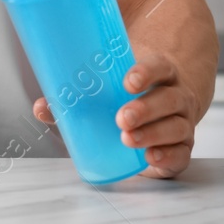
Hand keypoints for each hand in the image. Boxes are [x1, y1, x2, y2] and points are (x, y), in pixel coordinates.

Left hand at [31, 48, 200, 178]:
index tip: (128, 81)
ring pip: (176, 127)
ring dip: (153, 134)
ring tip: (127, 138)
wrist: (164, 113)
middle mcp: (176, 96)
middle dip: (146, 108)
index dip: (147, 72)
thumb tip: (42, 106)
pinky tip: (151, 157)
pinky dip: (169, 156)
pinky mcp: (181, 149)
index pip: (160, 67)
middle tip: (121, 117)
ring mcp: (182, 123)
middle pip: (168, 99)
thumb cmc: (130, 98)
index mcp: (160, 75)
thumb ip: (76, 100)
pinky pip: (181, 154)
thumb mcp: (109, 93)